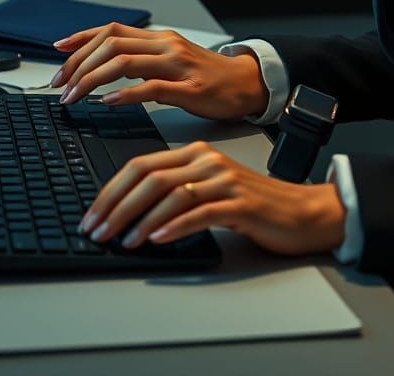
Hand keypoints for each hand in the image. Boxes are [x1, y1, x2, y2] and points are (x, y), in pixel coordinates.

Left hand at [49, 23, 269, 120]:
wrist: (247, 84)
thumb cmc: (206, 76)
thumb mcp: (170, 59)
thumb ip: (140, 59)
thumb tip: (101, 65)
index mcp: (159, 38)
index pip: (111, 29)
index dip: (80, 38)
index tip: (57, 51)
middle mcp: (166, 46)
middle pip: (111, 43)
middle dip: (78, 63)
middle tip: (59, 84)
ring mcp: (178, 66)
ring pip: (124, 62)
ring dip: (91, 79)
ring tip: (74, 96)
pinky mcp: (189, 89)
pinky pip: (151, 88)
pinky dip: (125, 94)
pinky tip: (107, 102)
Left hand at [78, 140, 347, 255]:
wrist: (302, 212)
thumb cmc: (254, 205)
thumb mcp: (210, 191)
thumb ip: (176, 194)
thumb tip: (130, 215)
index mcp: (195, 154)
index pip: (141, 165)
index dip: (111, 190)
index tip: (92, 214)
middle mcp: (207, 161)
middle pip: (150, 177)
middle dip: (116, 204)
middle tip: (97, 229)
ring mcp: (224, 181)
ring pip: (171, 193)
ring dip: (140, 219)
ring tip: (122, 239)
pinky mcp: (240, 204)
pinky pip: (200, 212)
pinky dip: (175, 226)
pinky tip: (158, 238)